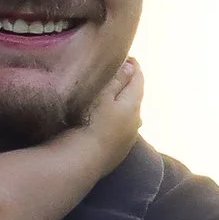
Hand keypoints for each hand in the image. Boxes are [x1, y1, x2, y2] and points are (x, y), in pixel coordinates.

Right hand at [87, 56, 142, 174]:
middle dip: (129, 85)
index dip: (133, 66)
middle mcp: (135, 123)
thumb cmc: (89, 122)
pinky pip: (122, 130)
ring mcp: (127, 140)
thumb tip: (130, 67)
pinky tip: (111, 122)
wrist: (80, 162)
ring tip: (116, 98)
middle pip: (136, 98)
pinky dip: (118, 121)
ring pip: (130, 117)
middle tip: (120, 73)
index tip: (128, 56)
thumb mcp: (102, 96)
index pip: (138, 80)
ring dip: (124, 105)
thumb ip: (117, 80)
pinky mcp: (118, 154)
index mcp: (132, 105)